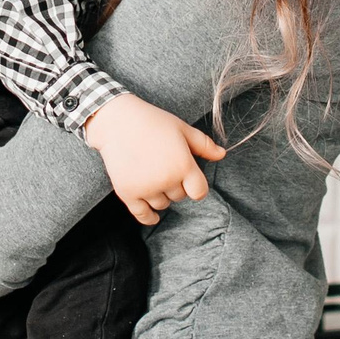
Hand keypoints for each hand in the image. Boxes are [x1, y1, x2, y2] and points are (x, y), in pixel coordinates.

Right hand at [83, 94, 225, 224]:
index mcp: (183, 165)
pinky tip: (153, 217)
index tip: (190, 179)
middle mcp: (166, 180)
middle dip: (176, 185)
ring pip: (162, 205)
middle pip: (180, 197)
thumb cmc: (153, 122)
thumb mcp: (183, 129)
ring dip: (161, 196)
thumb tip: (222, 154)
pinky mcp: (127, 192)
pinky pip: (142, 215)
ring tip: (153, 177)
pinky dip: (149, 217)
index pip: (199, 192)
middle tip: (164, 167)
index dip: (196, 186)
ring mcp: (146, 188)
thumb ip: (204, 145)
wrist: (117, 121)